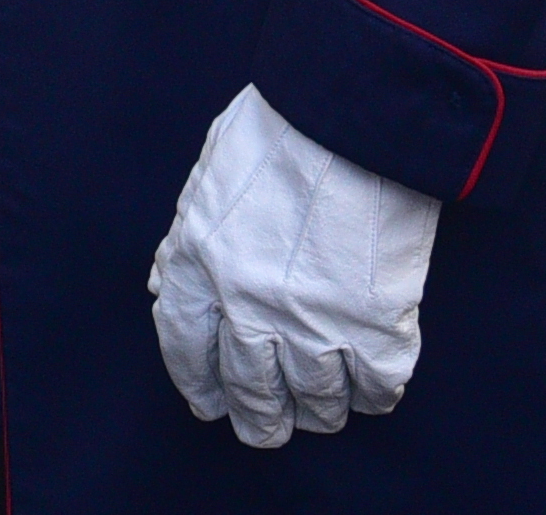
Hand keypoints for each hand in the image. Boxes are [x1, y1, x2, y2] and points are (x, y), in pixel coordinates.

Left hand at [146, 87, 436, 445]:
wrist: (355, 114)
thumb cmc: (281, 129)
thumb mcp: (208, 177)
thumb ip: (188, 238)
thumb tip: (169, 286)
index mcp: (199, 265)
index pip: (186, 350)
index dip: (199, 385)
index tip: (210, 405)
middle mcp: (248, 306)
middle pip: (250, 391)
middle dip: (259, 420)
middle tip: (267, 430)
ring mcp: (314, 321)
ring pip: (314, 400)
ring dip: (318, 412)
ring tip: (321, 413)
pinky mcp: (377, 325)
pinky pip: (376, 387)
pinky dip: (374, 394)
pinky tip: (372, 386)